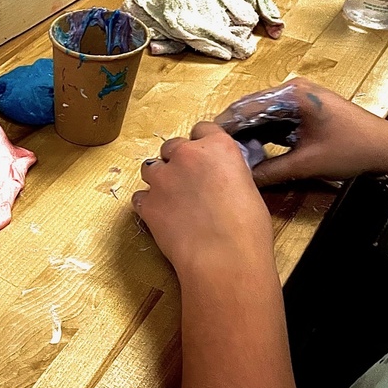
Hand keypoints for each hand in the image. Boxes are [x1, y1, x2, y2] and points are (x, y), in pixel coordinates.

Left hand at [132, 122, 274, 276]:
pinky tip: (161, 216)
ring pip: (150, 167)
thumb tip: (220, 179)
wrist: (224, 258)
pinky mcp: (147, 203)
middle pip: (172, 146)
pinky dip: (147, 204)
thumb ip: (227, 172)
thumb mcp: (247, 187)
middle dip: (177, 161)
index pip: (202, 129)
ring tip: (172, 199)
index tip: (202, 156)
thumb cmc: (246, 230)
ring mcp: (162, 179)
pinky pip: (140, 197)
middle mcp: (187, 156)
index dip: (201, 143)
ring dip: (159, 179)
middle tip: (187, 182)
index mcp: (217, 146)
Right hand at [215, 77, 387, 184]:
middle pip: (249, 109)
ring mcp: (296, 99)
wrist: (387, 149)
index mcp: (292, 95)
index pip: (246, 107)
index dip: (224, 127)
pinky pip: (271, 120)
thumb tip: (240, 180)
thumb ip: (270, 171)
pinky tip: (249, 151)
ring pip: (259, 116)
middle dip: (232, 131)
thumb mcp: (307, 164)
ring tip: (227, 154)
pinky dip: (260, 135)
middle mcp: (291, 91)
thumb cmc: (352, 150)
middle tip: (212, 152)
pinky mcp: (300, 110)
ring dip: (245, 134)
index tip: (204, 144)